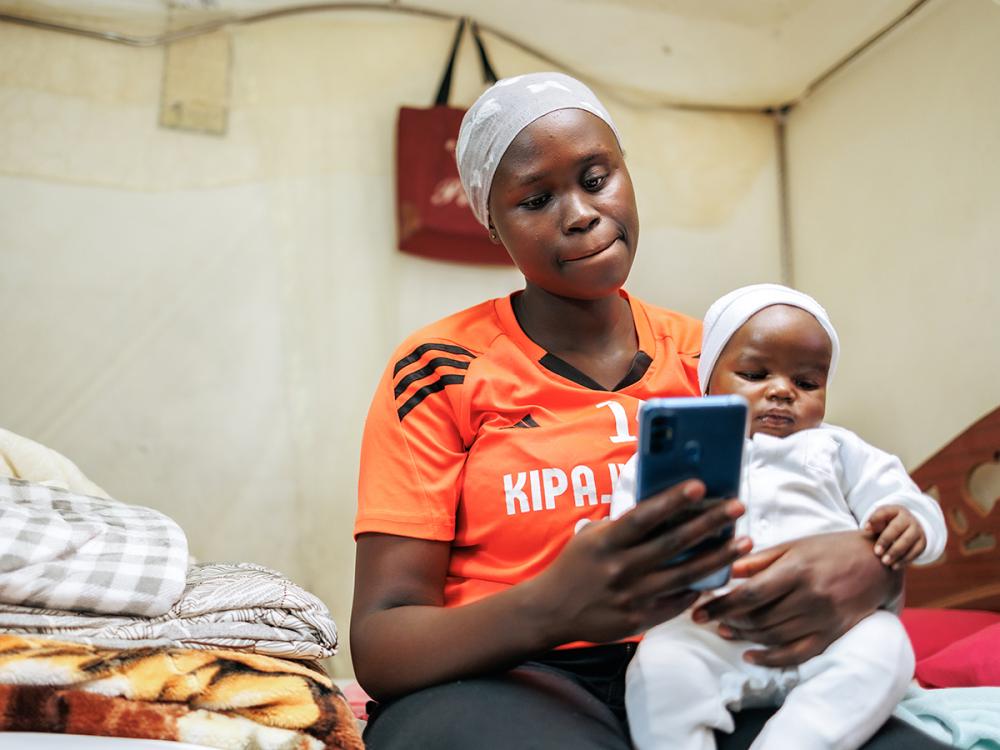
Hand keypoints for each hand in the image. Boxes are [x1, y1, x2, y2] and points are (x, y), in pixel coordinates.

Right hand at [530, 480, 750, 645]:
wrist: (552, 610)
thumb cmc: (577, 565)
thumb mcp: (592, 537)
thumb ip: (625, 526)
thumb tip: (666, 508)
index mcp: (606, 542)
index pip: (644, 516)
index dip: (672, 500)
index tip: (700, 485)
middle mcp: (620, 568)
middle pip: (673, 543)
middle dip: (709, 524)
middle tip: (737, 507)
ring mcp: (631, 596)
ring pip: (685, 575)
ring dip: (717, 558)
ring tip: (743, 543)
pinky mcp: (639, 619)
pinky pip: (677, 602)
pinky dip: (698, 589)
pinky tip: (718, 577)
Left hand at [691, 531, 898, 667]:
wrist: (878, 563)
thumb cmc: (830, 549)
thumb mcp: (794, 546)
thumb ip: (760, 559)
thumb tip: (726, 569)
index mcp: (798, 570)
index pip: (750, 594)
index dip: (720, 604)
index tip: (698, 610)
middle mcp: (810, 597)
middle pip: (759, 617)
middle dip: (728, 620)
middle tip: (706, 619)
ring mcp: (822, 619)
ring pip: (774, 636)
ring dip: (744, 637)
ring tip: (724, 630)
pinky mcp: (832, 635)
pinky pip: (797, 654)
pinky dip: (771, 659)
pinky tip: (751, 655)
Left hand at [864, 505, 926, 569]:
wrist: (909, 529)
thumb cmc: (889, 525)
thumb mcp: (881, 520)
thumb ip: (874, 523)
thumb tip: (867, 528)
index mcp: (895, 510)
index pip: (884, 512)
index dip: (874, 519)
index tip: (865, 528)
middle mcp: (908, 519)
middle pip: (896, 528)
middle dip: (885, 540)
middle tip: (876, 552)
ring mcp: (917, 531)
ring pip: (906, 541)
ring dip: (895, 553)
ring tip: (884, 562)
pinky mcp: (922, 543)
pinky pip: (914, 552)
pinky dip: (904, 560)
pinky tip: (894, 566)